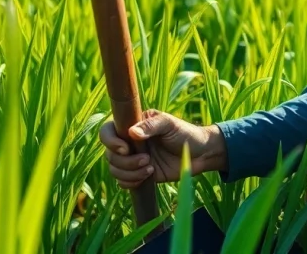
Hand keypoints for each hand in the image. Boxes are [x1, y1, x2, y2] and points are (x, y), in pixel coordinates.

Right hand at [98, 109, 226, 187]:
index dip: (111, 141)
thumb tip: (131, 132)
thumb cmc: (185, 133)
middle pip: (109, 154)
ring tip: (150, 169)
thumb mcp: (169, 124)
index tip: (126, 149)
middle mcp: (128, 142)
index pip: (107, 131)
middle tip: (147, 160)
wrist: (199, 154)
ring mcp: (132, 159)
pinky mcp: (138, 173)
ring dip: (130, 173)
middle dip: (126, 162)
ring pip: (114, 170)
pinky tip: (147, 177)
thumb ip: (151, 126)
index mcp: (132, 125)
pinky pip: (122, 182)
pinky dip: (131, 182)